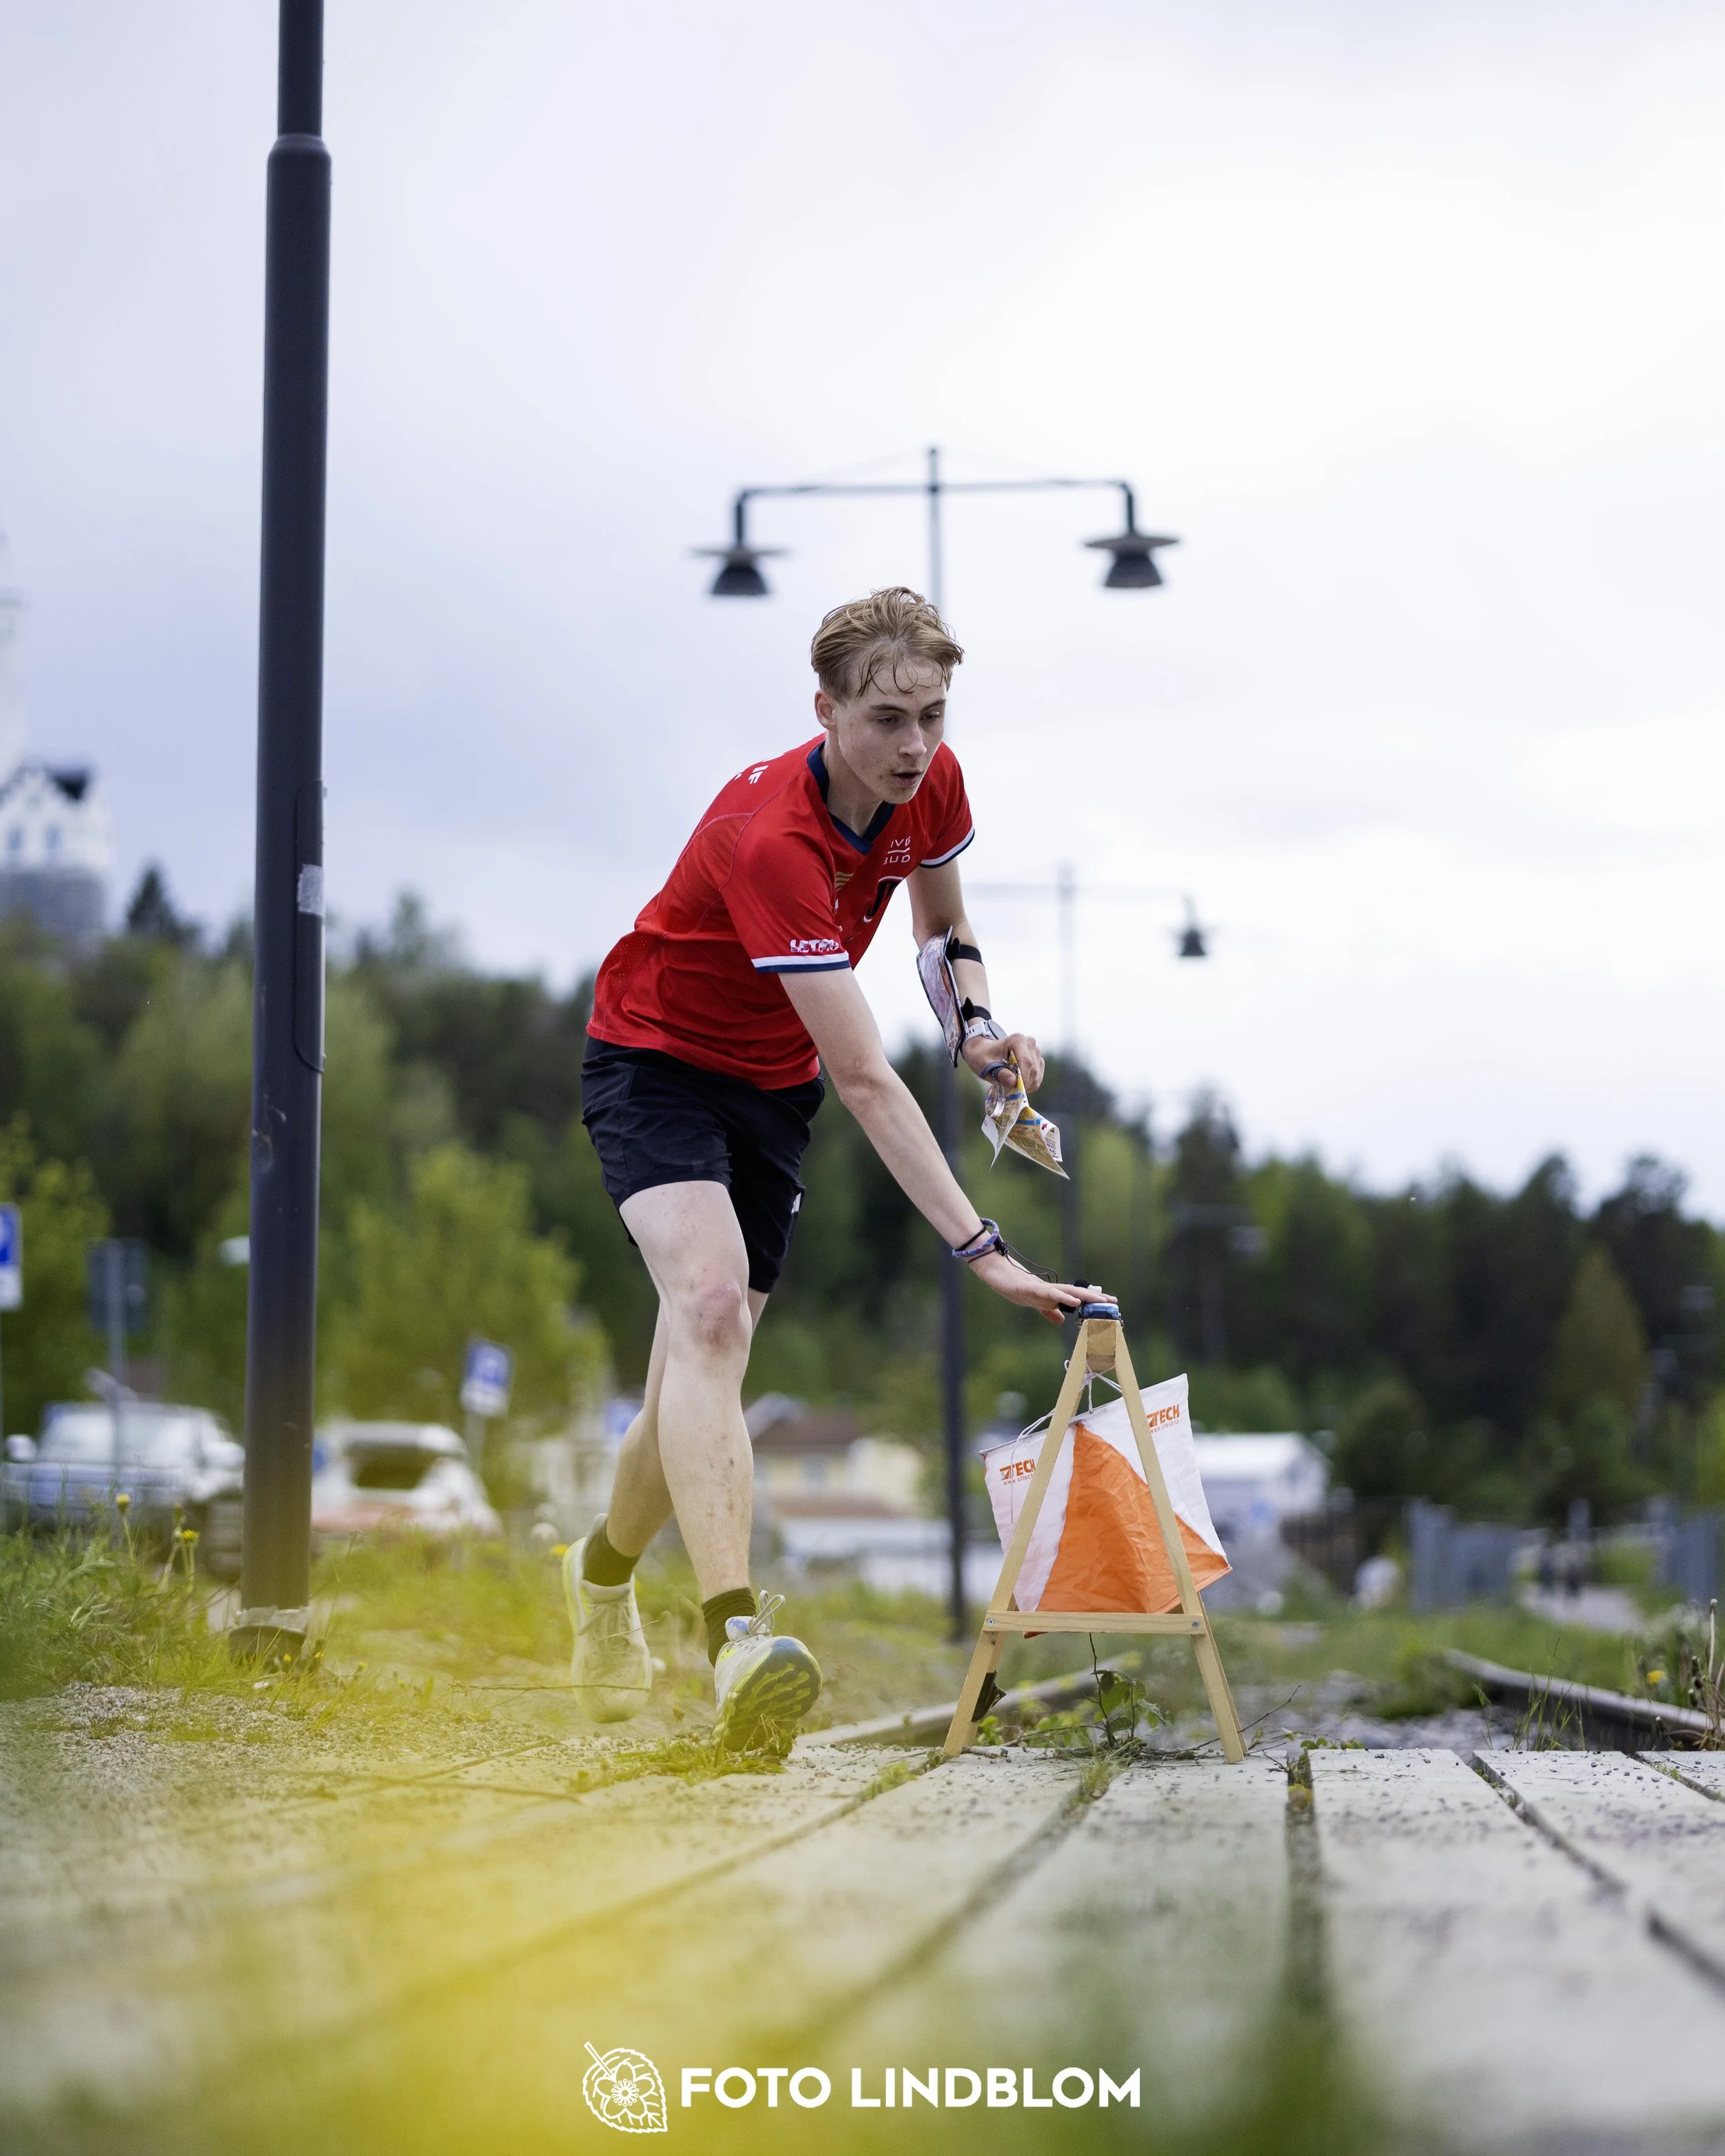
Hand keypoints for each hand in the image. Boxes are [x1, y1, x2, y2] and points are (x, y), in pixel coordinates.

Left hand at [962, 1029, 1043, 1091]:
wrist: (984, 1052)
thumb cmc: (983, 1057)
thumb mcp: (986, 1066)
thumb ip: (999, 1073)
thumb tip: (1013, 1082)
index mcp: (1018, 1040)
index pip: (1026, 1062)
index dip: (1022, 1078)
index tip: (1013, 1090)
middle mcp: (1030, 1043)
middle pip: (1033, 1069)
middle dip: (1022, 1083)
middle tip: (1008, 1090)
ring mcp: (1035, 1052)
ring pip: (1036, 1075)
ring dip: (1025, 1085)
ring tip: (1009, 1085)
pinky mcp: (1038, 1061)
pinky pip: (1038, 1078)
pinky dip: (1028, 1085)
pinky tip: (1016, 1083)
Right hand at [967, 1252, 1102, 1324]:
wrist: (999, 1275)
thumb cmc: (1017, 1288)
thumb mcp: (1036, 1305)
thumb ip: (1049, 1311)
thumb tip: (1062, 1320)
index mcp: (1053, 1295)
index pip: (1077, 1297)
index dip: (1094, 1300)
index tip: (1111, 1303)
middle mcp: (1051, 1290)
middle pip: (1077, 1292)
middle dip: (1095, 1297)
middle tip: (1112, 1302)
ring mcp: (1041, 1288)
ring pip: (1066, 1291)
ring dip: (1083, 1296)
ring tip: (1098, 1300)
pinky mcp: (1030, 1288)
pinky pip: (1049, 1293)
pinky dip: (1063, 1297)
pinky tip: (1074, 1300)